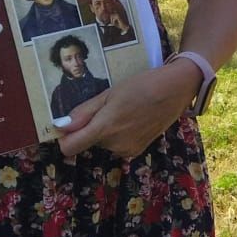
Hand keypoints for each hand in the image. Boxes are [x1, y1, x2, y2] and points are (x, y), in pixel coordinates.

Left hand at [55, 59, 201, 160]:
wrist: (176, 90)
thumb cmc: (141, 85)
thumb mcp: (109, 93)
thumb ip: (84, 113)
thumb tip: (60, 127)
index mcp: (105, 128)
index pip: (70, 147)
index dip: (65, 137)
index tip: (69, 125)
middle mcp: (115, 145)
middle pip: (89, 141)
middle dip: (93, 127)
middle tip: (110, 106)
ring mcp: (127, 150)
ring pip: (104, 142)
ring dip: (107, 130)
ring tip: (125, 111)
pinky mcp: (138, 151)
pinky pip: (117, 145)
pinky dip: (120, 134)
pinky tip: (134, 119)